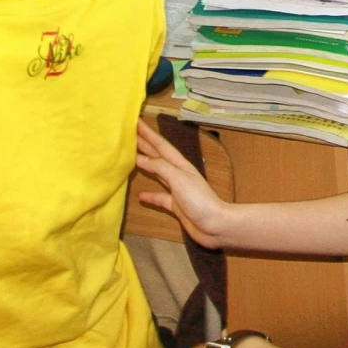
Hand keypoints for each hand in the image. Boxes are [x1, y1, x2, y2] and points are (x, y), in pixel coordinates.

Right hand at [136, 118, 235, 246]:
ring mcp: (177, 189)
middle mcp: (178, 174)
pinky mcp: (176, 205)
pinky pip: (160, 197)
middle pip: (158, 156)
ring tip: (132, 158)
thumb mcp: (179, 179)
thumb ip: (161, 167)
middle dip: (146, 145)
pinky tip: (140, 195)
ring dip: (146, 165)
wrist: (215, 224)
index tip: (136, 122)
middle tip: (131, 135)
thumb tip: (141, 158)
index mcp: (180, 165)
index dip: (149, 134)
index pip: (161, 146)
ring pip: (158, 173)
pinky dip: (150, 195)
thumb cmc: (200, 200)